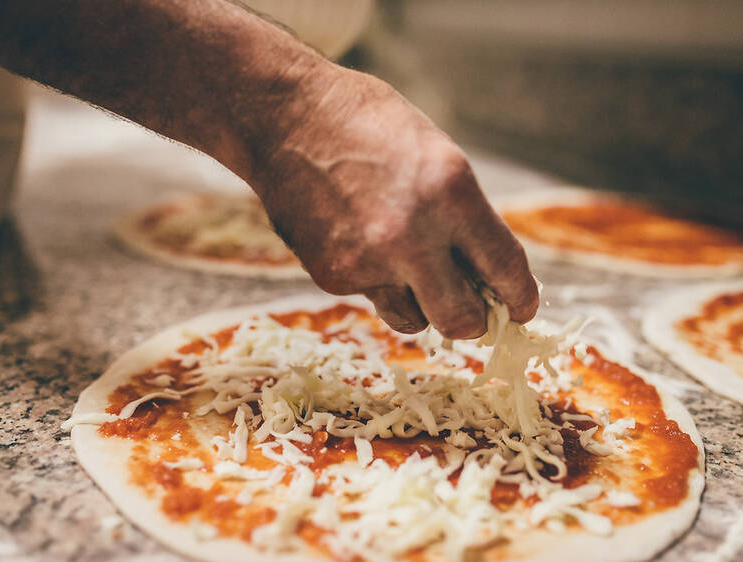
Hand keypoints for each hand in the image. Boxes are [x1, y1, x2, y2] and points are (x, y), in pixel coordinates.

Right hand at [246, 68, 538, 338]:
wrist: (284, 118)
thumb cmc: (368, 125)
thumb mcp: (436, 154)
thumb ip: (464, 215)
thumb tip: (483, 272)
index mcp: (451, 193)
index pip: (505, 269)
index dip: (521, 297)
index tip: (521, 308)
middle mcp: (412, 236)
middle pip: (461, 322)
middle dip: (474, 321)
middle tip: (471, 306)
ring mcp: (368, 262)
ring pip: (414, 321)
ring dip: (422, 304)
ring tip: (406, 264)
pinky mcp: (332, 276)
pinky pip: (373, 297)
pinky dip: (377, 281)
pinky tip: (360, 240)